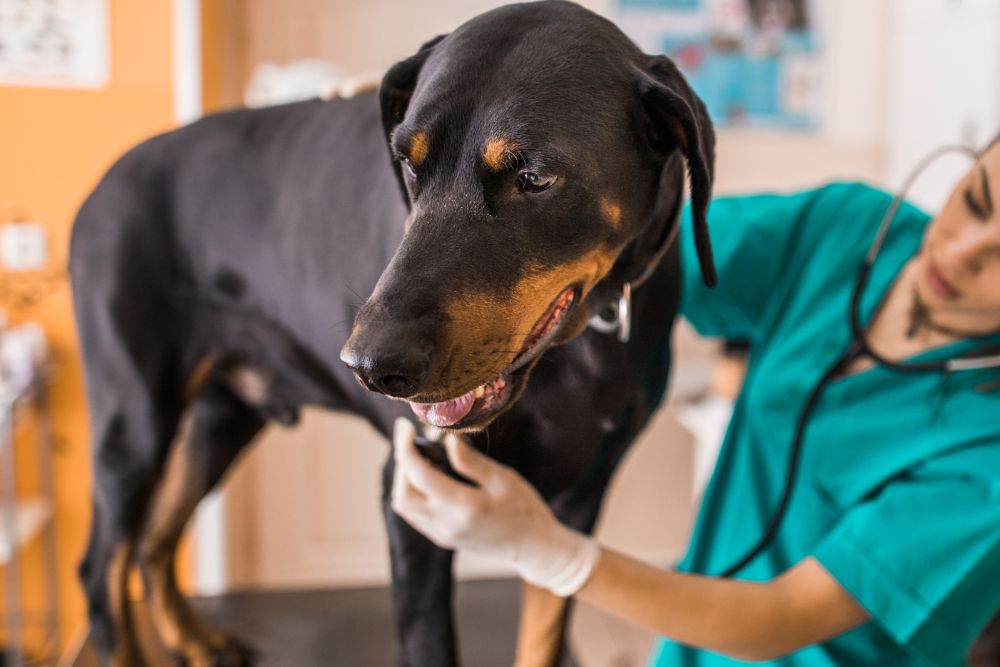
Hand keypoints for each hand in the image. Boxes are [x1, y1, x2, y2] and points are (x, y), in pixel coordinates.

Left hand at [391, 417, 600, 596]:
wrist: (533, 546)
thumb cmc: (524, 508)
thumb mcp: (503, 478)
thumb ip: (471, 461)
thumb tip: (445, 441)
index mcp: (462, 506)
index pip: (418, 474)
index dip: (406, 447)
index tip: (405, 426)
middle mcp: (446, 524)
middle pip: (402, 493)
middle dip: (401, 463)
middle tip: (413, 441)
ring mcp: (442, 534)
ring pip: (403, 507)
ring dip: (403, 480)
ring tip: (420, 458)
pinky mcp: (443, 539)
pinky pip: (414, 516)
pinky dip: (412, 494)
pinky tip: (427, 479)